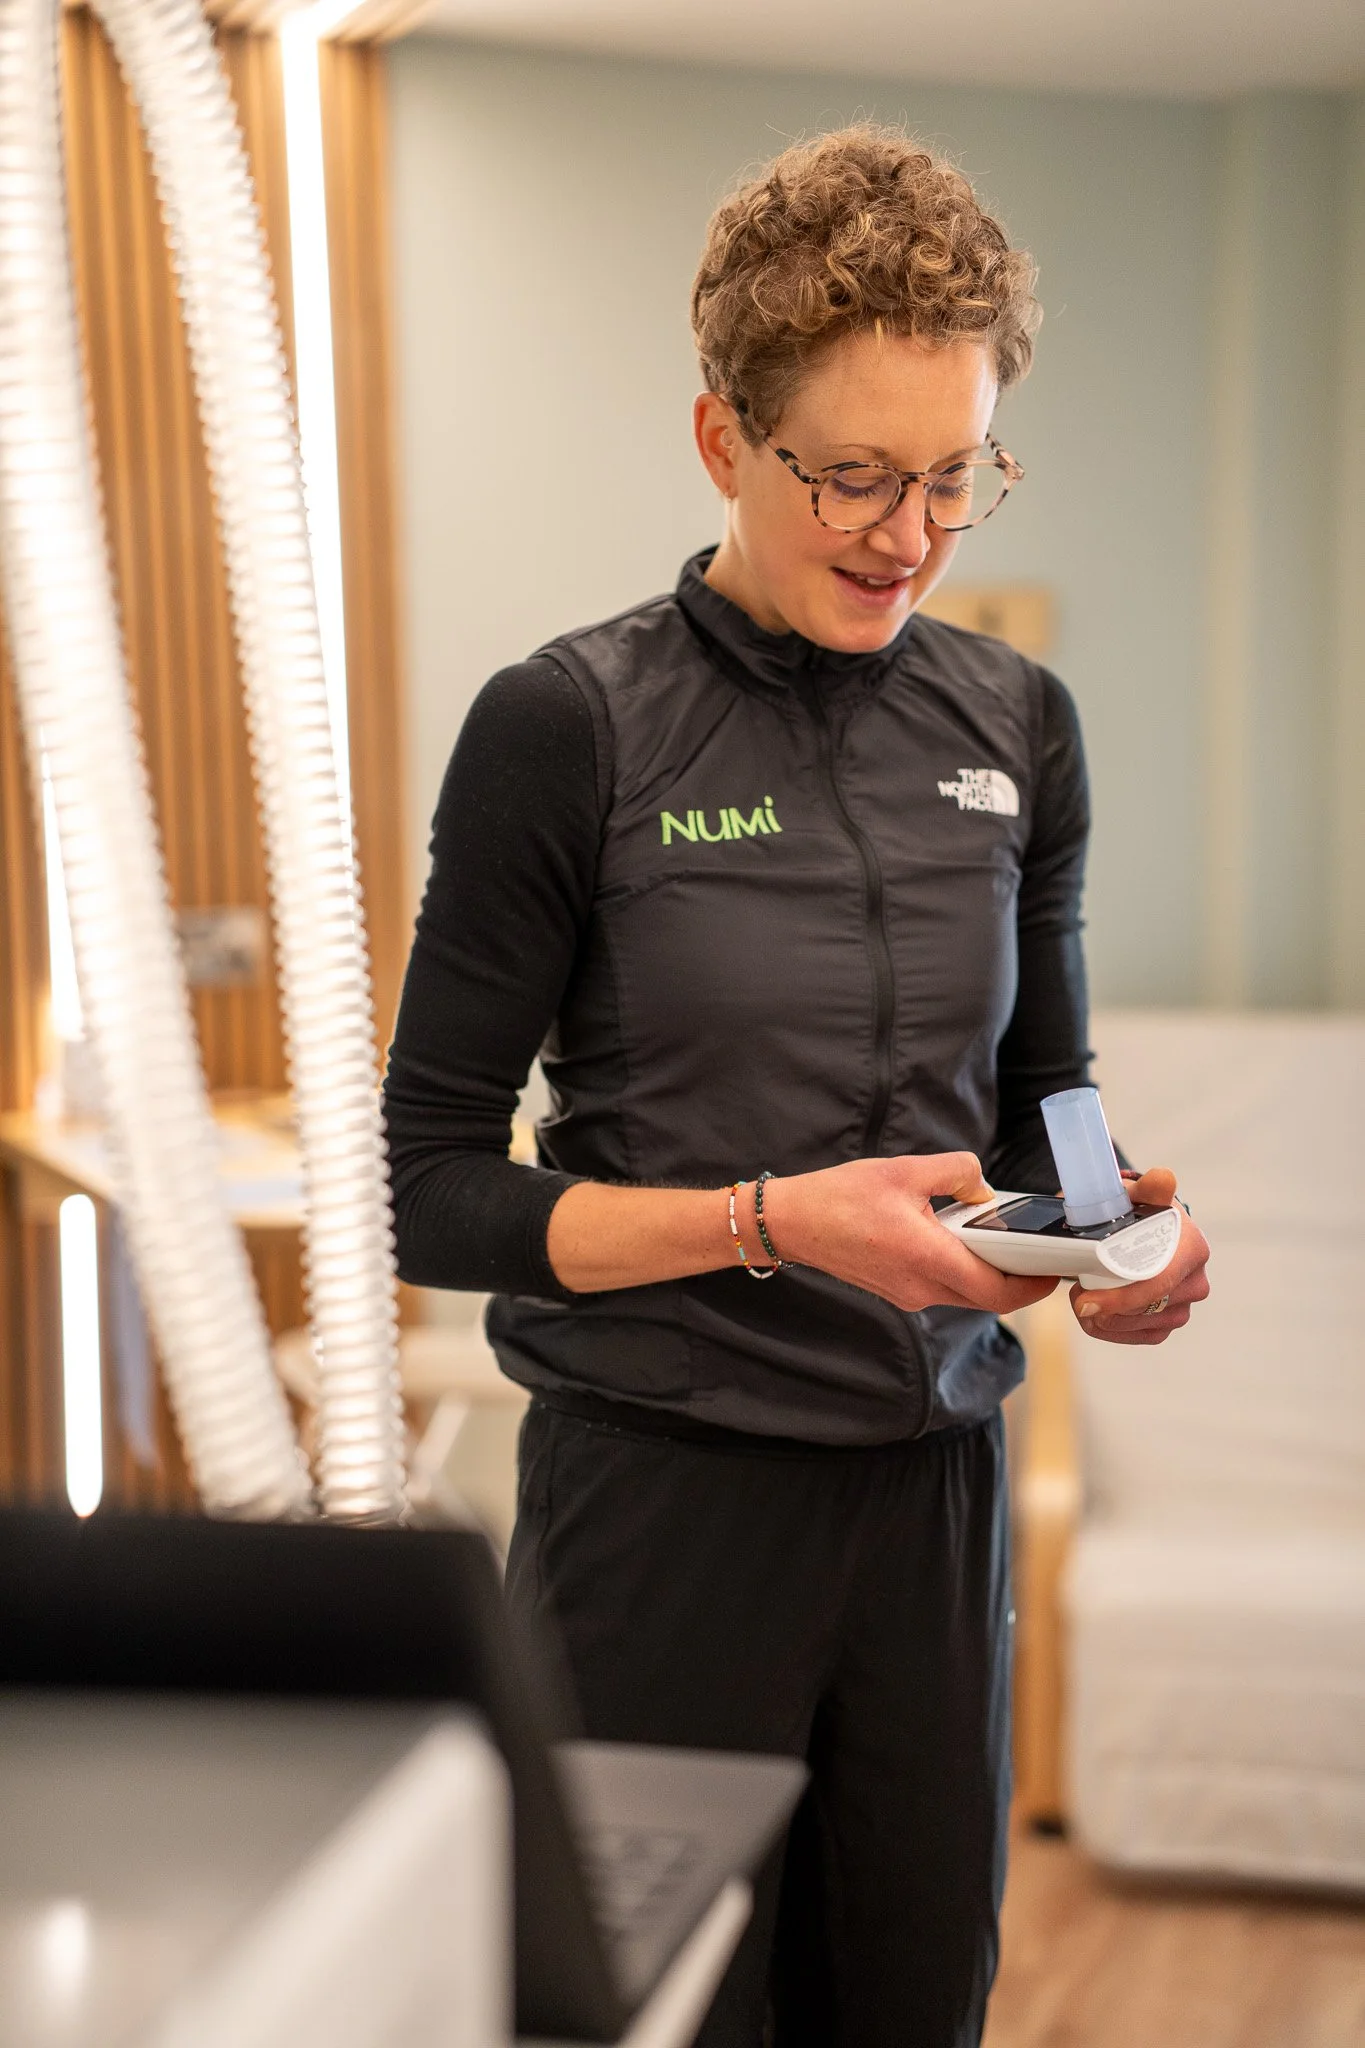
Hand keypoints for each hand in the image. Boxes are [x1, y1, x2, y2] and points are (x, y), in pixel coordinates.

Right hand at [762, 1153, 1058, 1315]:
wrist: (791, 1223)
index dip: (1033, 1285)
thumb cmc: (840, 1197)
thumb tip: (983, 1189)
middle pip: (987, 1297)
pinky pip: (942, 1287)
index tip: (1053, 1269)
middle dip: (1016, 1277)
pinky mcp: (897, 1291)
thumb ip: (957, 1172)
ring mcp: (907, 1295)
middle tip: (1034, 1248)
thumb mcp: (905, 1170)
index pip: (998, 1291)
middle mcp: (921, 1287)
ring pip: (964, 1293)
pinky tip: (954, 1237)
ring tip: (993, 1235)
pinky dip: (959, 1268)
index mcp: (927, 1258)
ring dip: (985, 1271)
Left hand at [1069, 1166, 1209, 1343]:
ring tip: (1083, 1300)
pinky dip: (1112, 1330)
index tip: (1085, 1301)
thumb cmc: (1135, 1211)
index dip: (1120, 1298)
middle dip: (1106, 1308)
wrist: (1138, 1230)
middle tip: (1077, 1295)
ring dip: (1104, 1320)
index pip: (1159, 1284)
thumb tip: (1162, 1178)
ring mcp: (1185, 1305)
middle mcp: (1196, 1282)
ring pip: (1140, 1325)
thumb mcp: (1137, 1196)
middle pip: (1146, 1309)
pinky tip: (1095, 1317)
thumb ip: (1149, 1187)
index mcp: (1193, 1249)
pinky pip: (1141, 1336)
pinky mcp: (1170, 1321)